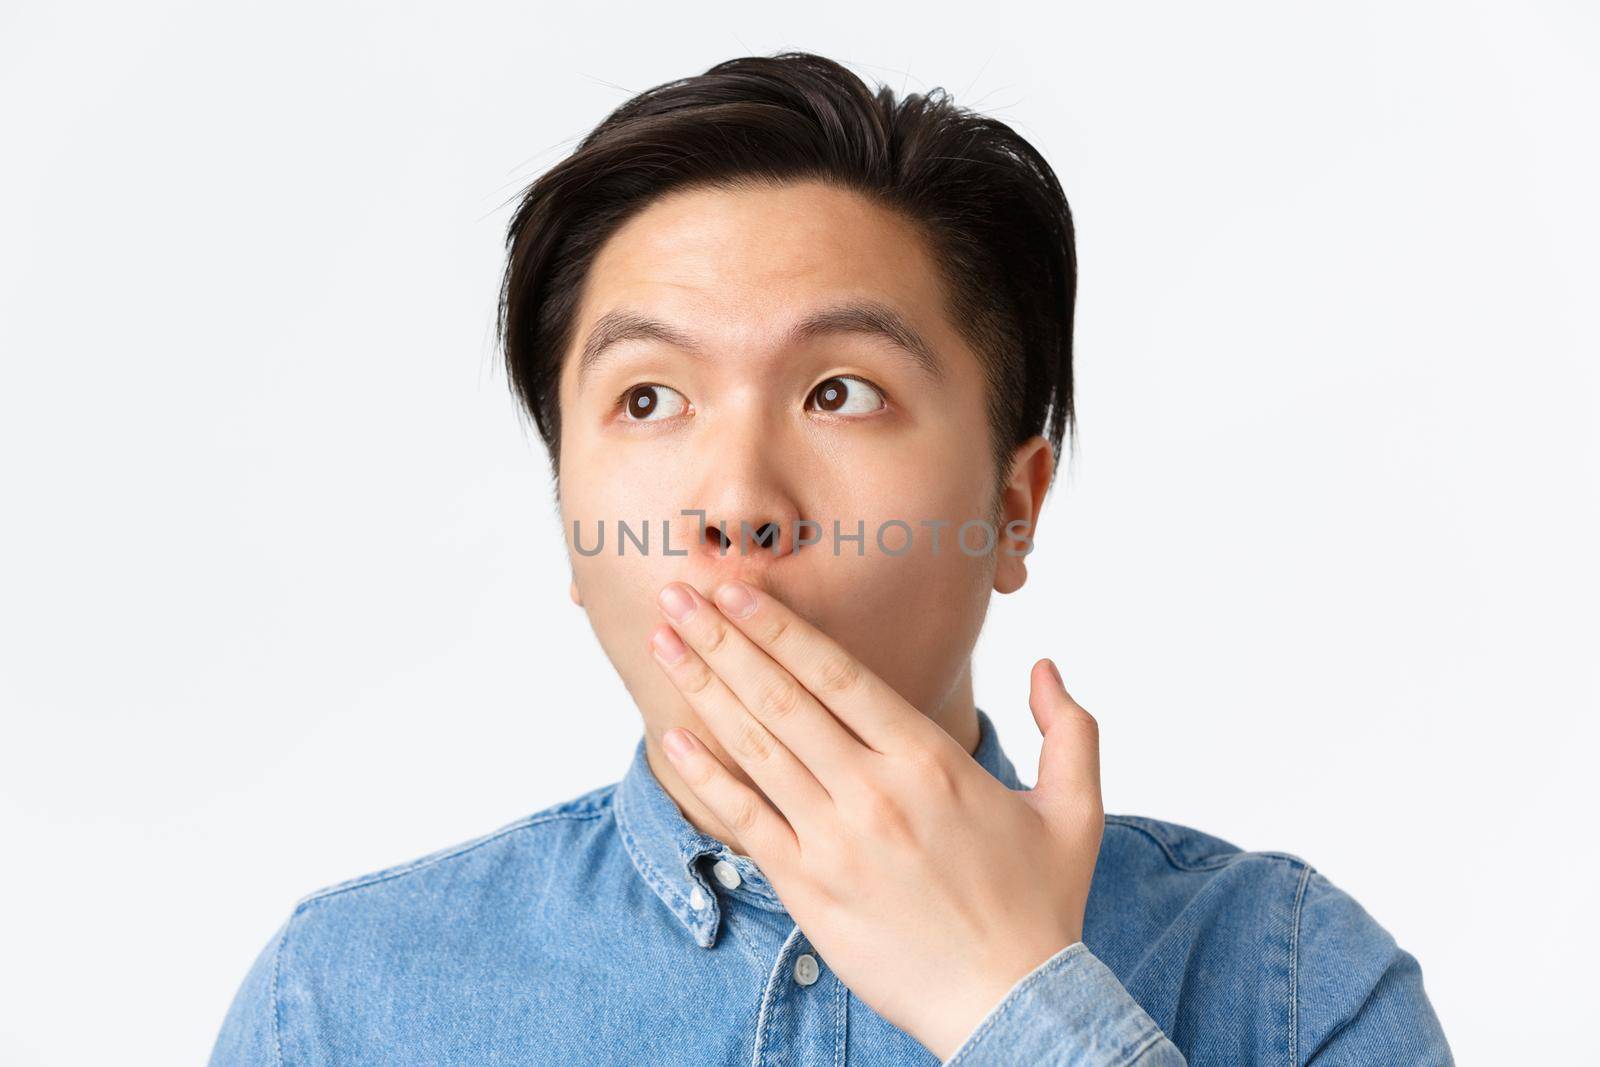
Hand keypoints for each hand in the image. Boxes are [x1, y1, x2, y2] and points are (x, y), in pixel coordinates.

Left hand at [647, 578, 1104, 1062]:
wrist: (1011, 1005)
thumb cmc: (1041, 907)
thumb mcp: (1075, 810)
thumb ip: (1069, 729)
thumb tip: (1046, 666)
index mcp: (930, 761)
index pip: (838, 675)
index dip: (780, 627)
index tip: (738, 591)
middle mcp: (874, 792)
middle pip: (782, 698)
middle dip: (723, 640)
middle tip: (677, 596)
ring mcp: (835, 841)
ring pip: (756, 749)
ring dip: (704, 691)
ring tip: (664, 646)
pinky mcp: (809, 888)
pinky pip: (744, 821)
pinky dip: (704, 778)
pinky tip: (671, 738)